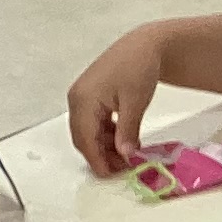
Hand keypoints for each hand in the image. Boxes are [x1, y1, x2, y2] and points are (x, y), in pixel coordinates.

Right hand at [66, 26, 166, 175]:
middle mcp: (77, 99)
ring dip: (105, 146)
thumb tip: (125, 155)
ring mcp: (82, 97)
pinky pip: (93, 123)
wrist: (143, 45)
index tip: (111, 176)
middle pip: (83, 138)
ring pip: (88, 132)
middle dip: (101, 156)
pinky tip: (123, 139)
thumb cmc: (138, 67)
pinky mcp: (90, 96)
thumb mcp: (135, 102)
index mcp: (83, 100)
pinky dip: (106, 134)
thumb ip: (127, 130)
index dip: (97, 161)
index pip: (85, 140)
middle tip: (123, 168)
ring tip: (127, 155)